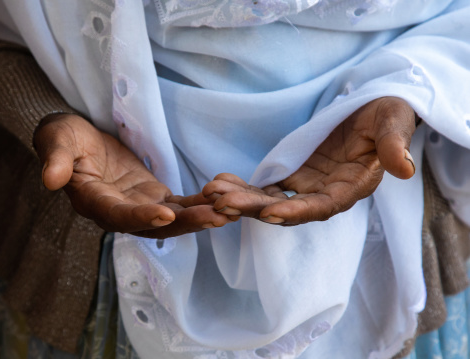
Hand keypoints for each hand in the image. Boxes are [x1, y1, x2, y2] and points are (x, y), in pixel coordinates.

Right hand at [34, 114, 232, 237]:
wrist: (78, 139)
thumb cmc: (65, 138)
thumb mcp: (57, 140)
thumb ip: (56, 159)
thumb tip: (49, 180)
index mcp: (94, 202)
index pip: (119, 215)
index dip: (141, 217)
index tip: (165, 214)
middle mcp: (119, 212)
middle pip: (154, 225)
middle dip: (186, 223)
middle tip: (216, 218)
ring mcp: (139, 206)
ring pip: (173, 219)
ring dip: (200, 217)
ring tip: (229, 213)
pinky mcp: (154, 196)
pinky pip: (180, 204)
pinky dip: (201, 204)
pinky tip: (223, 201)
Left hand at [202, 97, 416, 224]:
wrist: (373, 110)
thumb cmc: (388, 115)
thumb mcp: (395, 124)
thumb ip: (394, 145)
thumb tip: (405, 169)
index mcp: (351, 188)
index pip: (323, 207)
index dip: (298, 211)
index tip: (270, 213)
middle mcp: (325, 194)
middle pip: (287, 208)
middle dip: (254, 208)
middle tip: (221, 204)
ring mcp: (307, 186)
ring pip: (270, 200)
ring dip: (241, 199)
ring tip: (210, 193)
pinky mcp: (294, 174)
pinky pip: (265, 185)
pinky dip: (243, 186)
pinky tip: (219, 183)